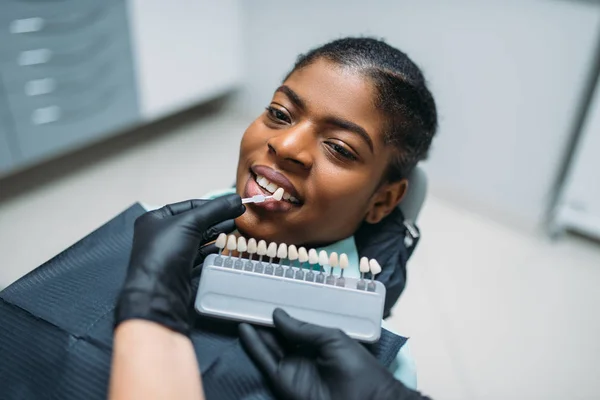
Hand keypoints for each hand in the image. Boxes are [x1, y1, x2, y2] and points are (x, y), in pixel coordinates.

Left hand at [115, 194, 244, 334]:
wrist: (158, 294)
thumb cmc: (164, 254)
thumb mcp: (190, 223)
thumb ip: (214, 210)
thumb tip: (235, 199)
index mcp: (155, 220)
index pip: (189, 206)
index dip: (211, 204)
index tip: (232, 203)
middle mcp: (161, 237)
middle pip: (195, 223)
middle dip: (217, 219)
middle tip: (238, 215)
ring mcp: (171, 256)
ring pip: (199, 241)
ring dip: (217, 235)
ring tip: (236, 229)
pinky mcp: (180, 272)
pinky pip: (200, 257)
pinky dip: (213, 252)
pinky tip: (225, 248)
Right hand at [239, 309, 430, 399]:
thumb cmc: (357, 367)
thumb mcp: (332, 339)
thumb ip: (303, 329)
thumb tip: (277, 314)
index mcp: (319, 342)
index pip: (297, 326)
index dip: (284, 314)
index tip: (269, 297)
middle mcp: (303, 353)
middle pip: (280, 335)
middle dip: (266, 320)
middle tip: (251, 300)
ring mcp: (292, 367)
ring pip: (269, 345)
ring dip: (256, 329)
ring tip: (243, 308)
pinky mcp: (282, 380)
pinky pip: (265, 360)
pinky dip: (253, 345)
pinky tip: (245, 328)